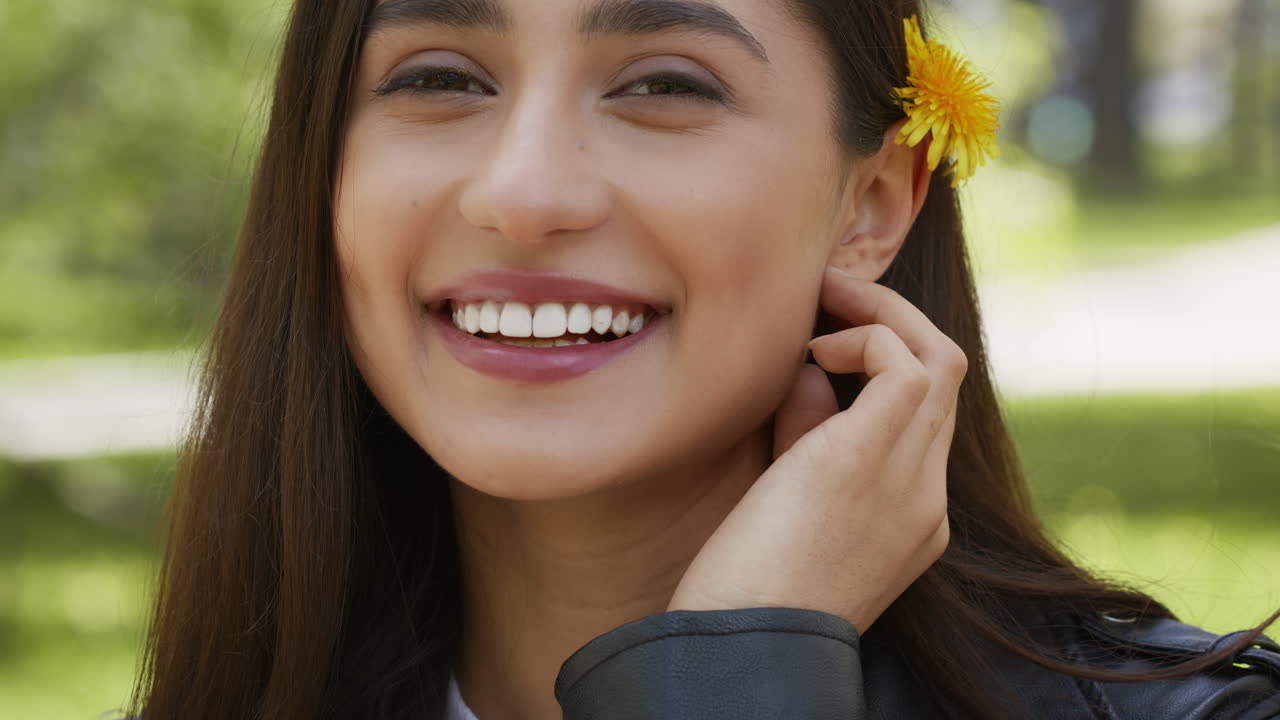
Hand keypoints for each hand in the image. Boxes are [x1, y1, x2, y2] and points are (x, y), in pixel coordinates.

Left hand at [667, 266, 967, 633]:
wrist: (743, 650)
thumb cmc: (746, 588)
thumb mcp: (789, 501)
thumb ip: (808, 434)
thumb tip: (811, 369)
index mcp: (912, 519)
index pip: (926, 415)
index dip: (883, 363)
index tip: (825, 342)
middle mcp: (925, 498)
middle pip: (945, 376)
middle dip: (890, 320)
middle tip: (831, 294)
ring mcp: (909, 481)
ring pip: (940, 359)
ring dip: (882, 313)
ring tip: (827, 296)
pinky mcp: (869, 461)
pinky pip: (904, 366)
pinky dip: (865, 338)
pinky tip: (814, 352)